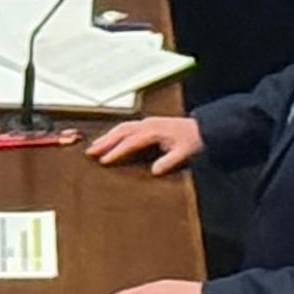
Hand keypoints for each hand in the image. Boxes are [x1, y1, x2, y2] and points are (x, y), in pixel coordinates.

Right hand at [87, 112, 205, 175]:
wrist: (203, 128)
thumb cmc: (193, 139)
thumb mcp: (184, 153)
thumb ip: (169, 161)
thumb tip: (154, 170)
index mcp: (153, 130)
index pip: (130, 142)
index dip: (116, 151)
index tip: (104, 160)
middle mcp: (148, 124)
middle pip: (120, 132)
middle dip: (104, 142)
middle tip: (90, 152)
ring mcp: (147, 123)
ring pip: (122, 127)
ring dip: (107, 136)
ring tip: (94, 146)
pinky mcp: (148, 124)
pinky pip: (127, 127)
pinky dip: (115, 133)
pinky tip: (110, 139)